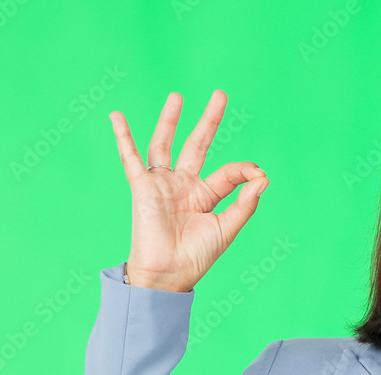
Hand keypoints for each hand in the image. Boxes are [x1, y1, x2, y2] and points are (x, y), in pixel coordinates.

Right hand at [110, 90, 268, 291]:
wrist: (168, 274)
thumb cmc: (197, 257)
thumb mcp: (227, 228)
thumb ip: (245, 203)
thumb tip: (264, 177)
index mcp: (206, 195)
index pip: (229, 172)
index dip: (246, 170)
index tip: (259, 174)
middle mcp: (185, 185)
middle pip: (198, 144)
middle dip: (209, 120)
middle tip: (220, 94)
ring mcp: (163, 184)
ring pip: (166, 144)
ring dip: (170, 120)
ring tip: (177, 97)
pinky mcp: (143, 188)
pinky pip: (131, 158)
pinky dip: (123, 138)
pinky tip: (117, 117)